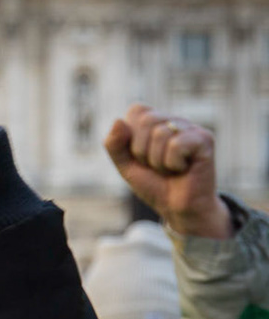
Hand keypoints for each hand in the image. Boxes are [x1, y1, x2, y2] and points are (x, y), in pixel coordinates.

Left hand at [105, 104, 231, 239]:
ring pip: (160, 133)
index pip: (137, 110)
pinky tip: (183, 169)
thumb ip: (114, 145)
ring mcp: (191, 128)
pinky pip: (177, 145)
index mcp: (157, 122)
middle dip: (142, 151)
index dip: (131, 137)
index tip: (141, 156)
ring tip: (169, 169)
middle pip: (147, 120)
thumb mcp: (125, 166)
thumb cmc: (154, 184)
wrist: (177, 207)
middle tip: (155, 166)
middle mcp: (175, 120)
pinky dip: (172, 163)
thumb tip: (118, 120)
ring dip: (158, 161)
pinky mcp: (205, 139)